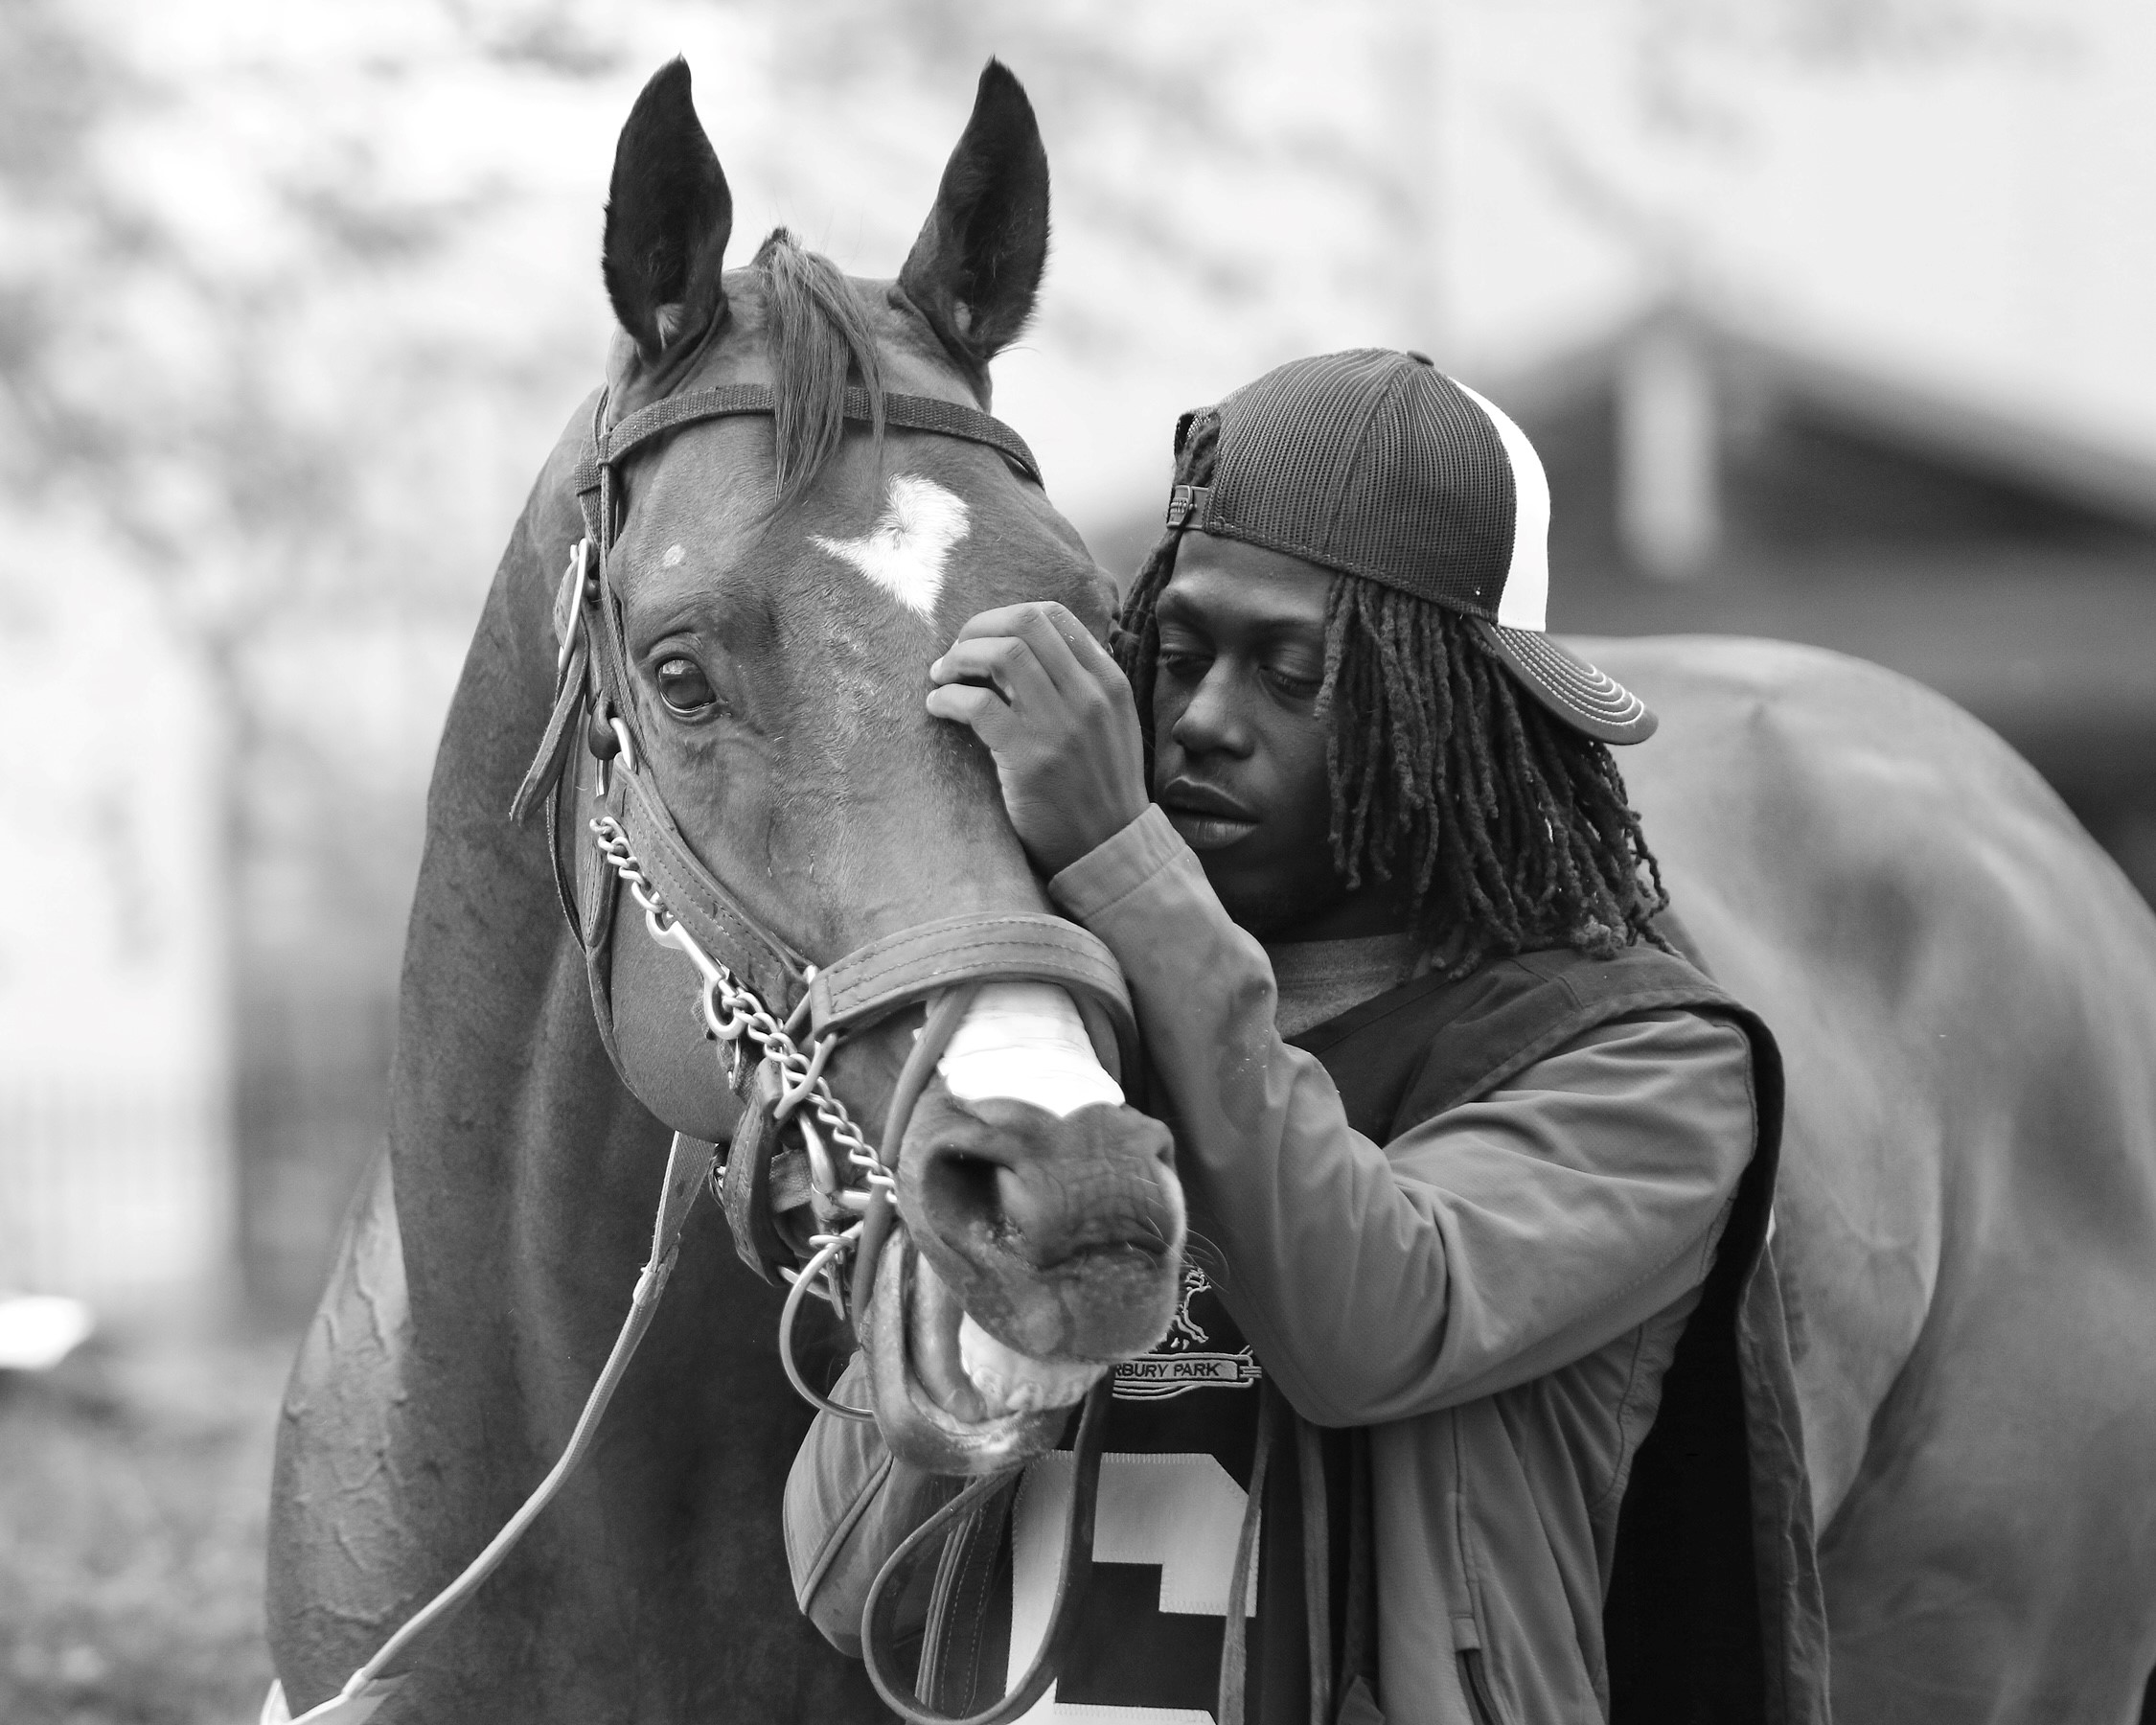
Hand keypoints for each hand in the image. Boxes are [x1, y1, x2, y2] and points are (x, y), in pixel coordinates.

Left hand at [926, 602, 1149, 876]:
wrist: (1110, 850)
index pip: (1054, 615)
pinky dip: (947, 698)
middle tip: (954, 653)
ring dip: (959, 658)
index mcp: (1109, 682)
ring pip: (1001, 654)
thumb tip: (1026, 650)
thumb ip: (1081, 685)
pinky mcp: (1029, 758)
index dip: (1006, 617)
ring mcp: (1060, 725)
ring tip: (941, 676)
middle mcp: (1088, 695)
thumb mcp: (1111, 726)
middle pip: (1024, 623)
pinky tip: (938, 708)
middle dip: (976, 629)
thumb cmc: (1100, 789)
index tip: (983, 638)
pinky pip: (977, 704)